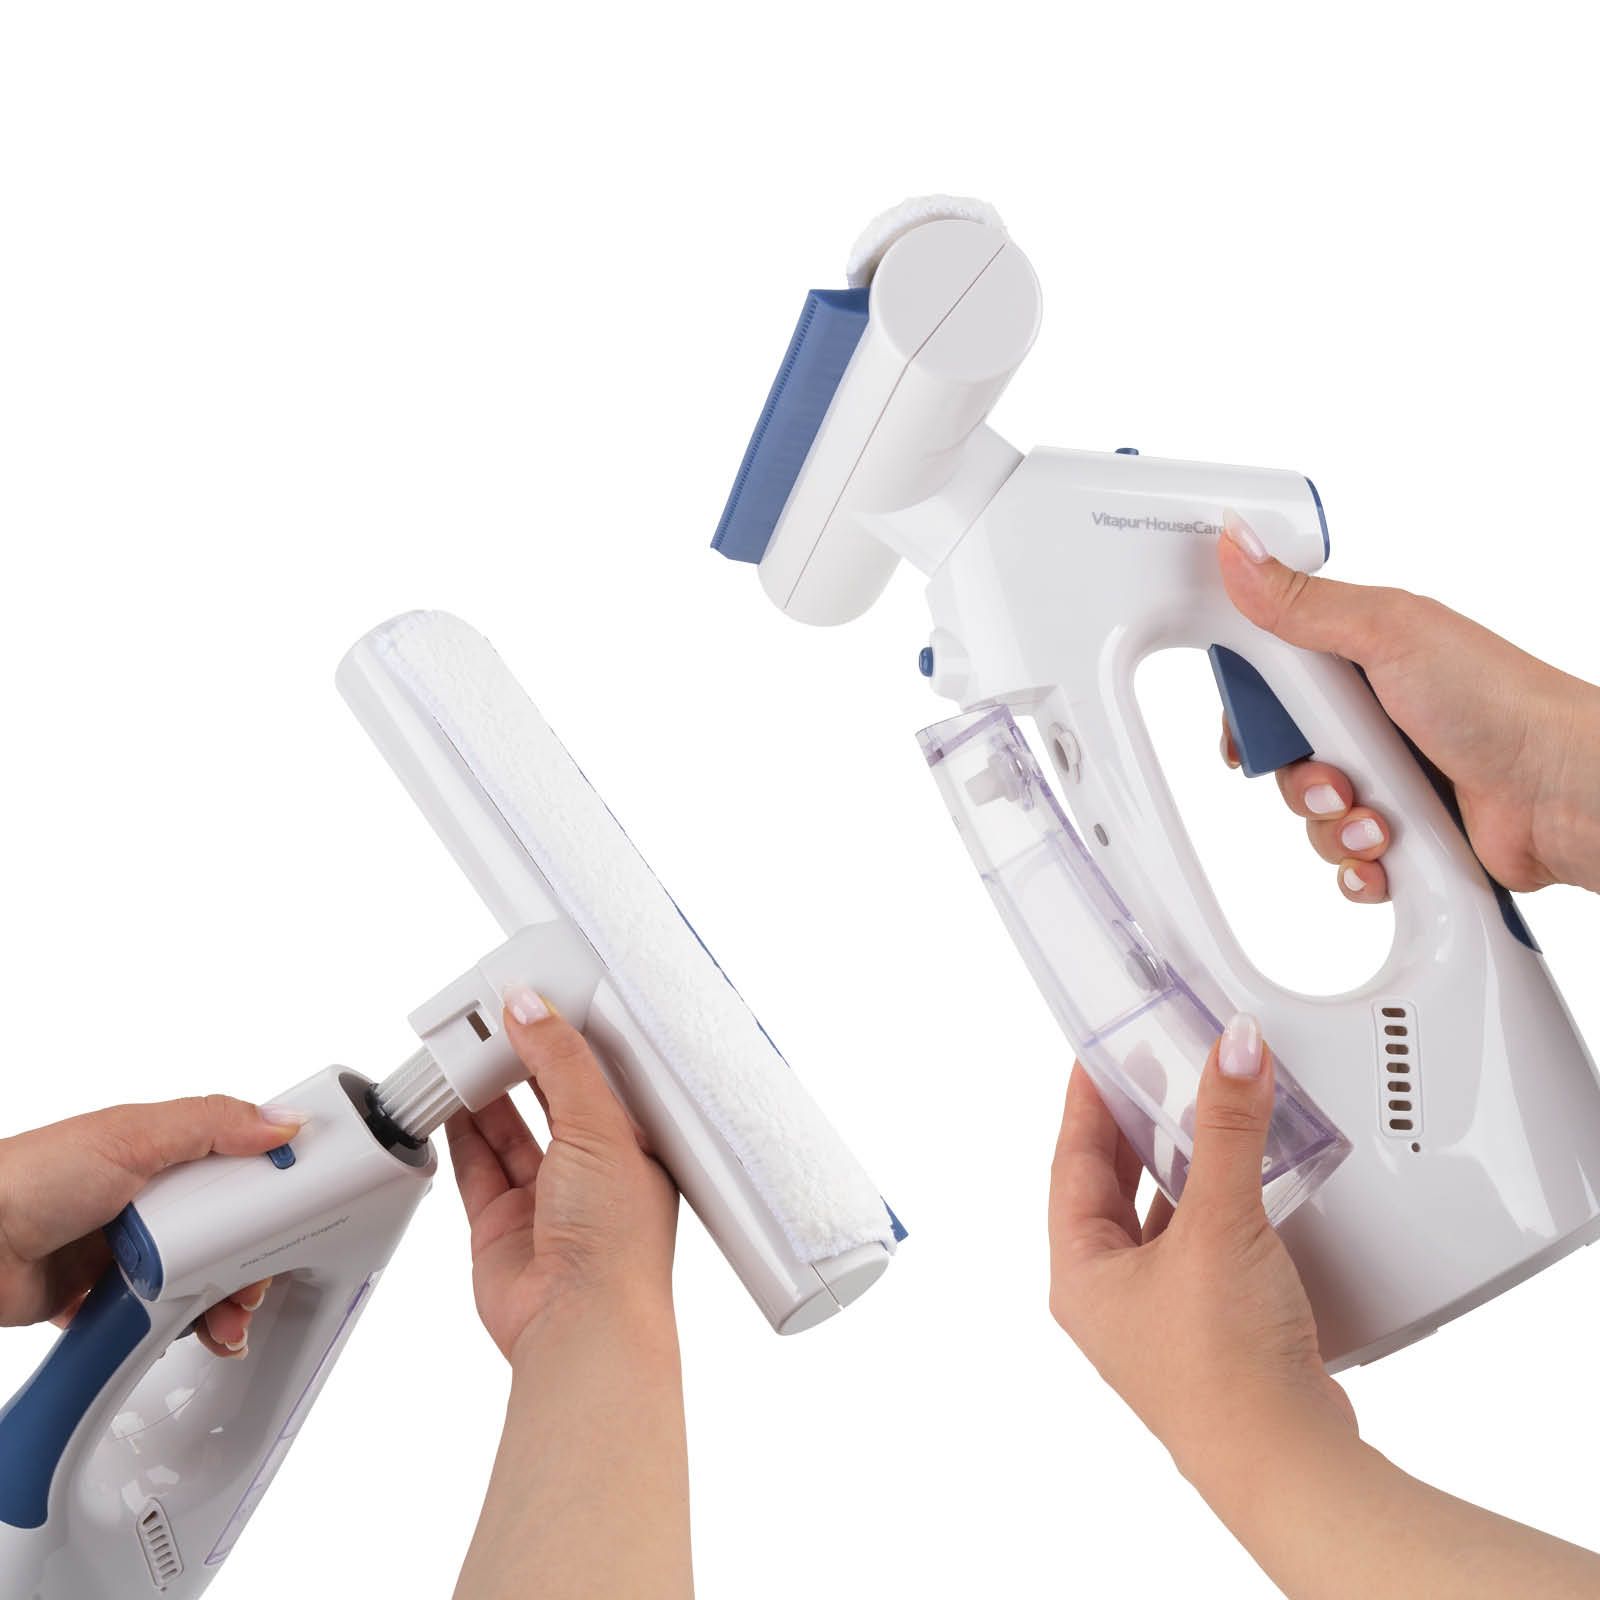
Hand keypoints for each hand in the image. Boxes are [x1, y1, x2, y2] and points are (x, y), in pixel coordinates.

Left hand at [0, 1096, 304, 1356]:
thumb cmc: (30, 1178)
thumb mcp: (133, 1135)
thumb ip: (211, 1124)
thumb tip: (282, 1122)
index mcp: (163, 1153)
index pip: (240, 1167)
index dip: (273, 1191)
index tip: (300, 1213)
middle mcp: (151, 1200)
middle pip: (229, 1231)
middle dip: (253, 1260)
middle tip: (259, 1280)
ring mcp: (132, 1250)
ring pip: (202, 1278)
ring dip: (224, 1301)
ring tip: (228, 1320)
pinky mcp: (108, 1297)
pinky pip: (163, 1316)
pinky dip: (185, 1327)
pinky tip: (196, 1332)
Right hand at [446, 986, 678, 1362]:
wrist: (579, 1325)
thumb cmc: (618, 1241)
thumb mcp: (597, 1126)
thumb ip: (558, 1063)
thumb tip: (530, 1008)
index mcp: (634, 1142)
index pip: (598, 1072)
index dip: (567, 1035)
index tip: (536, 998)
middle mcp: (592, 1168)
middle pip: (547, 1095)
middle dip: (519, 1058)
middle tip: (488, 1017)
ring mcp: (545, 1196)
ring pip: (508, 1127)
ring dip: (484, 1089)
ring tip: (461, 1048)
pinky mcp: (501, 1222)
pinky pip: (476, 1163)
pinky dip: (459, 1130)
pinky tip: (448, 1098)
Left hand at [1049, 1014, 1354, 1488]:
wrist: (1288, 1463)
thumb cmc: (1226, 1368)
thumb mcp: (1219, 1225)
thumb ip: (1227, 1130)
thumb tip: (1231, 1049)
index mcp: (1080, 1272)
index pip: (1070, 1162)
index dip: (1085, 1102)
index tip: (1097, 1054)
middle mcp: (1108, 1298)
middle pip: (1106, 1189)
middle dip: (1128, 1130)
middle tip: (1148, 1075)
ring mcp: (1156, 1320)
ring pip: (1153, 1221)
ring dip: (1172, 1170)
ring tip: (1194, 1118)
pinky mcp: (1206, 1334)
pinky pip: (1195, 1250)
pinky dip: (1211, 1210)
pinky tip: (1239, 1190)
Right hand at [1218, 511, 1599, 897]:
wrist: (1562, 789)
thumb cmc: (1497, 700)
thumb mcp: (1387, 633)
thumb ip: (1301, 602)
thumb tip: (1238, 544)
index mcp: (1360, 661)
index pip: (1273, 685)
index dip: (1253, 714)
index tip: (1251, 733)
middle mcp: (1371, 720)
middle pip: (1284, 758)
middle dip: (1299, 779)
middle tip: (1337, 777)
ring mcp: (1389, 779)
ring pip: (1312, 815)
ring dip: (1334, 826)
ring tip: (1380, 820)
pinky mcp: (1406, 834)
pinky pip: (1347, 862)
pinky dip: (1360, 865)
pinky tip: (1388, 854)